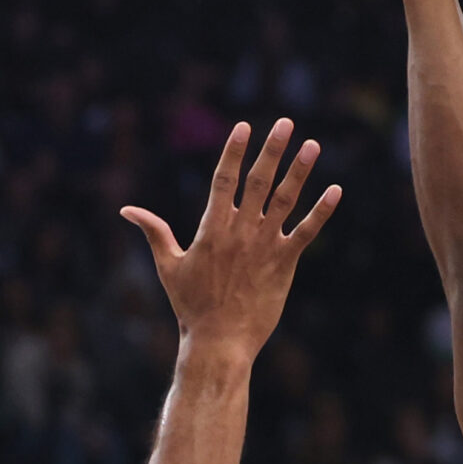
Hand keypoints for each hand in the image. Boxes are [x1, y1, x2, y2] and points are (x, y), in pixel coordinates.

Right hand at [122, 120, 338, 363]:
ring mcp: (265, 246)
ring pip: (286, 200)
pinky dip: (322, 211)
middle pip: (258, 180)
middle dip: (272, 149)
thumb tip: (126, 210)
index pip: (224, 179)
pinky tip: (336, 190)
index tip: (244, 126)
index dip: (234, 151)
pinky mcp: (285, 263)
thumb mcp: (169, 266)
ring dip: (300, 171)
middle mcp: (241, 231)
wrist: (219, 342)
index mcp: (212, 228)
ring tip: (312, 145)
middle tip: (285, 122)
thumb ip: (154, 232)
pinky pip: (307, 232)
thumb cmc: (191, 306)